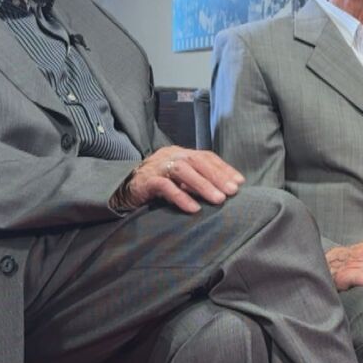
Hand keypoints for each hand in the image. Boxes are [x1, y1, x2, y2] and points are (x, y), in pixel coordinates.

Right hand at [111, 146, 243, 212]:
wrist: (123, 190)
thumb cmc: (157, 186)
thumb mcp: (180, 181)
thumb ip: (197, 181)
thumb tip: (225, 191)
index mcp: (180, 153)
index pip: (206, 157)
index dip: (223, 168)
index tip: (239, 182)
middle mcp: (170, 155)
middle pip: (197, 161)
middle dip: (217, 176)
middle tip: (232, 192)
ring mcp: (157, 166)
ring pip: (183, 171)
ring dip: (203, 185)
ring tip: (219, 200)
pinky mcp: (146, 181)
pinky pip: (165, 187)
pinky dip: (181, 197)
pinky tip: (194, 209)